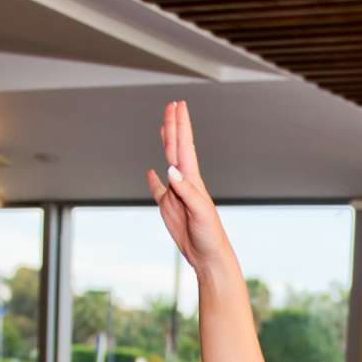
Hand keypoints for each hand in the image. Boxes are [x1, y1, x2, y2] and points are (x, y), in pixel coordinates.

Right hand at [147, 100, 235, 275]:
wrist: (208, 256)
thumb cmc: (210, 235)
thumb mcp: (200, 212)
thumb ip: (186, 191)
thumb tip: (170, 169)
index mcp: (192, 181)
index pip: (184, 146)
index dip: (181, 125)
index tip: (178, 106)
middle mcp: (184, 183)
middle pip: (176, 148)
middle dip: (174, 126)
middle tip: (172, 105)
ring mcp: (175, 194)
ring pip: (168, 162)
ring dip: (166, 144)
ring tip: (164, 127)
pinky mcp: (168, 208)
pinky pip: (158, 190)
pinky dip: (153, 180)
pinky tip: (151, 172)